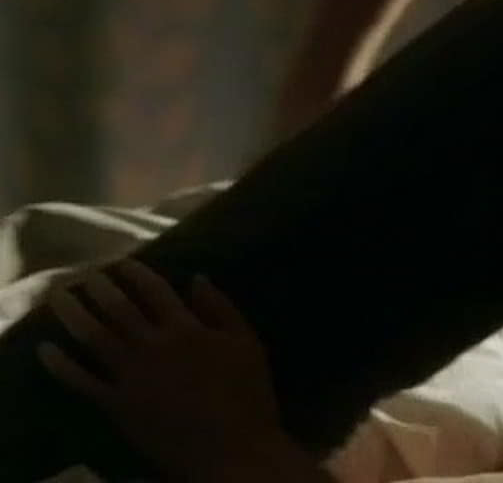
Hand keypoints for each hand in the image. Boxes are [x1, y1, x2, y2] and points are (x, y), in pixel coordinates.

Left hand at [38, 259, 282, 476]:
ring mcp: (130, 375)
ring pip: (93, 337)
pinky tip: (45, 350)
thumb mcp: (248, 344)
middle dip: (99, 287)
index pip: (154, 290)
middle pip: (117, 308)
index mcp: (185, 329)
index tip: (121, 262)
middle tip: (86, 274)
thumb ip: (222, 308)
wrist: (231, 448)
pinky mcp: (117, 404)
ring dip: (72, 313)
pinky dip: (60, 365)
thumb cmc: (247, 396)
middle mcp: (152, 345)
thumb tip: (197, 278)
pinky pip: (82, 381)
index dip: (135, 272)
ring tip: (59, 296)